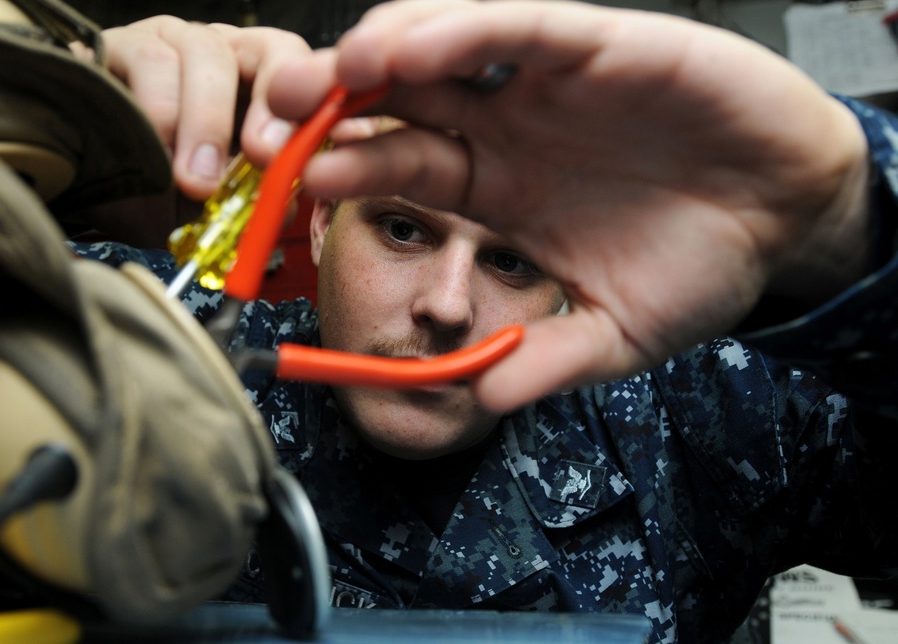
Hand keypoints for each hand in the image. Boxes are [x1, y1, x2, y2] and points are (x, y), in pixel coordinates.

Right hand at [103, 16, 310, 200]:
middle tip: (258, 159)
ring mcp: (170, 40)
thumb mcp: (208, 203)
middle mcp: (220, 52)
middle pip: (266, 50)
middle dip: (265, 109)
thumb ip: (246, 201)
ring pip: (203, 54)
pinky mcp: (118, 41)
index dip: (307, 107)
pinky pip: (145, 60)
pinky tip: (150, 154)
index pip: (302, 75)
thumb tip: (282, 208)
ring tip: (193, 179)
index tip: (291, 152)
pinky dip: (153, 114)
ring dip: (203, 123)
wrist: (74, 174)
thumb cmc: (150, 186)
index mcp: (256, 85)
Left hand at [266, 0, 871, 409]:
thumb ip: (549, 362)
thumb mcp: (615, 334)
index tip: (289, 185)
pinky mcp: (598, 44)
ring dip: (381, 56)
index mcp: (496, 188)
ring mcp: (545, 81)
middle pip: (398, 101)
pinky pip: (518, 28)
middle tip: (272, 117)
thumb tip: (482, 401)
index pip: (401, 170)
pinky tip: (413, 47)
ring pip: (443, 47)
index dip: (344, 172)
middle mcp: (506, 127)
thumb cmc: (699, 265)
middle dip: (332, 106)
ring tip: (328, 75)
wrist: (785, 213)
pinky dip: (466, 30)